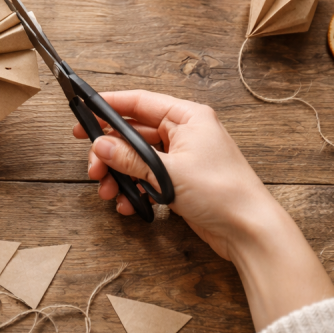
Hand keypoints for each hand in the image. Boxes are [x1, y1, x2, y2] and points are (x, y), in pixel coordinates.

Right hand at [76, 90, 271, 260]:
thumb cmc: (222, 192)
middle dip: (111, 152)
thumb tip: (100, 146)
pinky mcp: (182, 181)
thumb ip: (130, 157)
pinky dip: (135, 189)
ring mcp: (183, 157)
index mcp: (188, 117)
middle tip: (94, 169)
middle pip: (135, 133)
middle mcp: (185, 133)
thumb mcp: (168, 172)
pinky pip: (148, 178)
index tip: (84, 112)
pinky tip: (128, 204)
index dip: (109, 106)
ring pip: (138, 158)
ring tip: (109, 192)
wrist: (249, 230)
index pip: (140, 102)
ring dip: (120, 175)